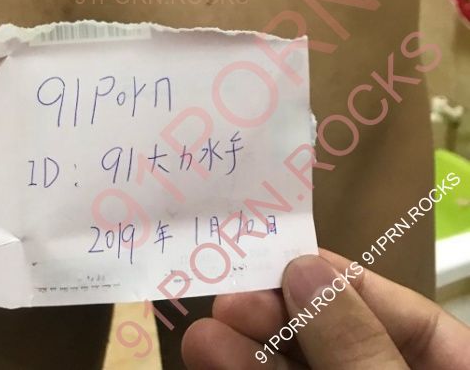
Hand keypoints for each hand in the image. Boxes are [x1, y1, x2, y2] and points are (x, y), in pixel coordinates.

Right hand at [181, 248, 468, 368]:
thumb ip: (360, 349)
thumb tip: (306, 269)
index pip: (415, 322)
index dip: (350, 286)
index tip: (288, 258)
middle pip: (346, 346)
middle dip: (286, 320)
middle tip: (231, 294)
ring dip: (252, 356)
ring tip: (203, 332)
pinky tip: (213, 361)